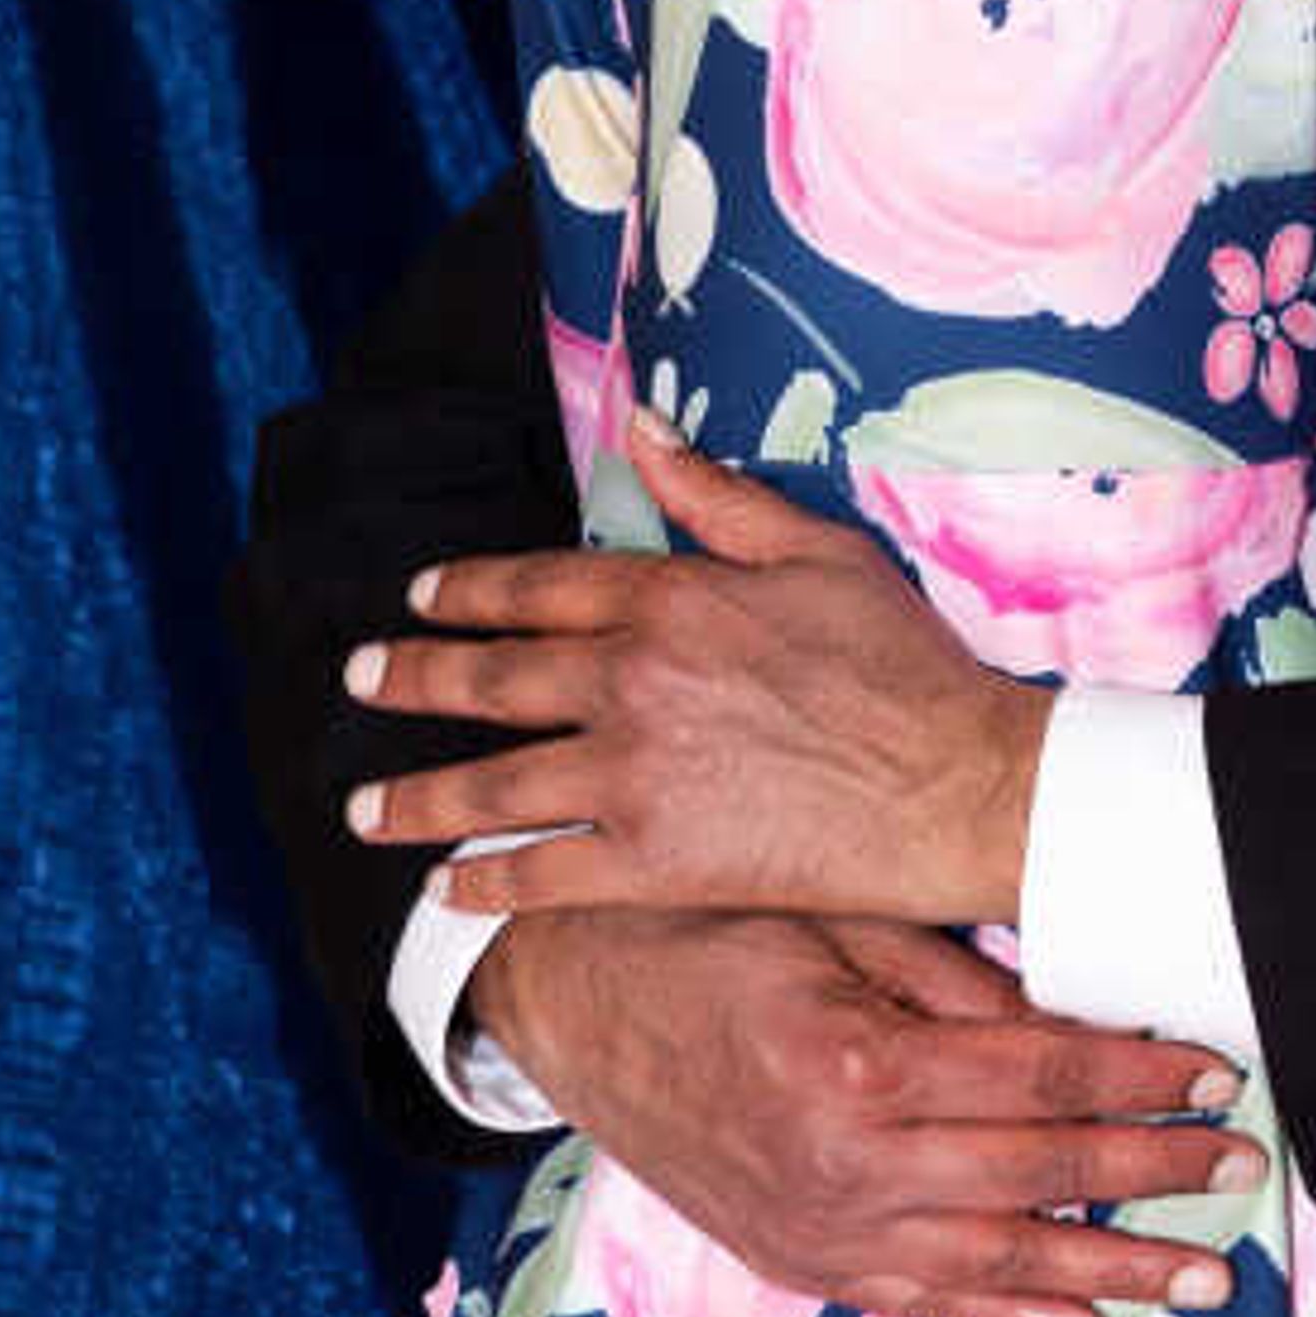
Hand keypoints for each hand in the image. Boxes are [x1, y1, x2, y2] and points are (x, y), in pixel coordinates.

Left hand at [343, 406, 1040, 922]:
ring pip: (494, 785)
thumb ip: (716, 495)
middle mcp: (631, 682)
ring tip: (366, 808)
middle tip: (358, 679)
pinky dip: (485, 884)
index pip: (537, 587)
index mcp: (669, 600)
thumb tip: (638, 424)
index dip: (468, 591)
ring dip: (419, 799)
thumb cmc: (907, 664)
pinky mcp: (654, 862)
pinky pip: (544, 875)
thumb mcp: (819, 550)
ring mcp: (634, 777)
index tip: (422, 597)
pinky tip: (447, 891)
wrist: (958, 785)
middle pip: (491, 679)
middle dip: (412, 678)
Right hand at [481, 902, 1263, 1316]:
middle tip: (1241, 1169)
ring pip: (995, 1265)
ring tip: (1201, 1275)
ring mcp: (817, 1230)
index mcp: (857, 1063)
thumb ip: (956, 980)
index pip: (1041, 1078)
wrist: (566, 998)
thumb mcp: (834, 918)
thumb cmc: (706, 933)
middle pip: (1038, 1178)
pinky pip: (921, 1306)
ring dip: (1110, 1274)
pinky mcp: (795, 1263)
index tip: (1218, 1072)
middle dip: (1154, 1176)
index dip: (1141, 1077)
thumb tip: (1079, 1026)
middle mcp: (842, 1164)